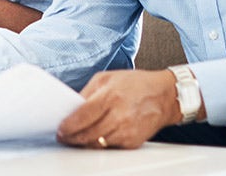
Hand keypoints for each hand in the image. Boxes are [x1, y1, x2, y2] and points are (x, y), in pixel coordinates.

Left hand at [57, 70, 179, 148]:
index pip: (82, 116)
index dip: (68, 126)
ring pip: (97, 144)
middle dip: (72, 138)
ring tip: (76, 138)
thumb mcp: (107, 78)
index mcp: (110, 96)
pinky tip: (95, 137)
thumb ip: (88, 92)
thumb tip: (72, 107)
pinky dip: (100, 144)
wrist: (164, 96)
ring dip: (84, 143)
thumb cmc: (136, 84)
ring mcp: (127, 130)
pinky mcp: (133, 142)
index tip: (60, 129)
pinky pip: (110, 147)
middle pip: (87, 134)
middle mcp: (119, 115)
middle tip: (64, 137)